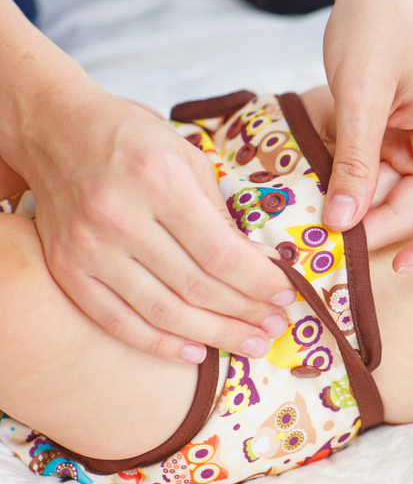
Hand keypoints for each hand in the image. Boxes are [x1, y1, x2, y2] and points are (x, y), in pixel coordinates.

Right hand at [27, 91, 294, 362]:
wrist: (57, 131)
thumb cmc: (135, 139)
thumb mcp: (189, 158)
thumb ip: (221, 214)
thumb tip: (259, 265)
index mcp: (159, 181)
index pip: (220, 252)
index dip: (258, 282)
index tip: (286, 295)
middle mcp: (120, 217)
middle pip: (195, 286)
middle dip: (244, 313)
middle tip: (275, 327)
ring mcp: (88, 248)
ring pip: (162, 311)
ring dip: (214, 335)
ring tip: (250, 344)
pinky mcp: (67, 269)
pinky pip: (117, 321)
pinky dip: (159, 343)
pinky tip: (195, 352)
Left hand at [321, 0, 412, 270]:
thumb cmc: (379, 19)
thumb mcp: (360, 92)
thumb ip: (356, 161)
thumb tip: (341, 226)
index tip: (401, 263)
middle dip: (373, 225)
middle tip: (316, 230)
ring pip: (391, 197)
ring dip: (352, 202)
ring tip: (306, 194)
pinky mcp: (395, 136)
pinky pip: (374, 174)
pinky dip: (345, 178)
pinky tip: (314, 170)